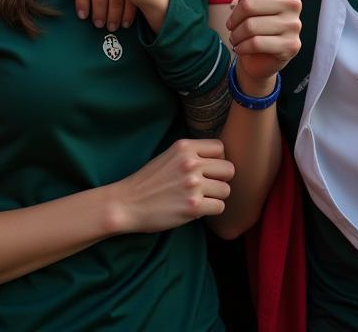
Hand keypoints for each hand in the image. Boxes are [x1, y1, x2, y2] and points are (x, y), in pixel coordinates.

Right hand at [112, 139, 233, 233]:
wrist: (128, 203)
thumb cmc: (148, 180)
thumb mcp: (169, 155)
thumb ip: (191, 154)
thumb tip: (219, 160)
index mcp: (184, 147)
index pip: (220, 148)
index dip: (217, 160)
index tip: (208, 170)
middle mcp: (191, 163)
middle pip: (229, 169)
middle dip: (221, 179)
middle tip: (208, 186)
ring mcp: (193, 185)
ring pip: (226, 190)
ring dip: (216, 196)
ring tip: (201, 198)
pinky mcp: (193, 207)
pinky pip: (220, 207)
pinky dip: (211, 210)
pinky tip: (198, 209)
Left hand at [227, 0, 300, 89]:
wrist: (263, 55)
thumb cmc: (255, 19)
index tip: (238, 6)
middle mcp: (293, 3)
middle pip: (249, 3)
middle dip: (234, 18)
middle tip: (231, 26)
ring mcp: (294, 25)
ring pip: (251, 26)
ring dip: (235, 35)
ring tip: (234, 38)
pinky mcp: (291, 45)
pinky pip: (257, 43)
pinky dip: (242, 47)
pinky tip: (240, 48)